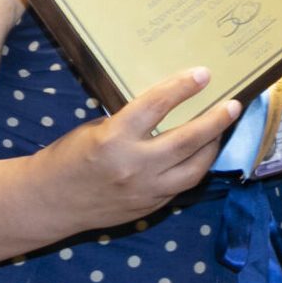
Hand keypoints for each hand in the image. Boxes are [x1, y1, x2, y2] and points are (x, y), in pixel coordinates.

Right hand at [39, 66, 236, 232]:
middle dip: (215, 121)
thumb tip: (169, 104)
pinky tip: (201, 152)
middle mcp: (133, 166)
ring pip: (193, 169)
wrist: (48, 203)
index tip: (204, 74)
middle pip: (186, 141)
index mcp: (114, 138)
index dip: (183, 87)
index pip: (157, 106)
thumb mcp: (96, 128)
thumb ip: (131, 120)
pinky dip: (194, 167)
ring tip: (222, 128)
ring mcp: (144, 192)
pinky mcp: (149, 208)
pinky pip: (181, 185)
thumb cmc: (68, 156)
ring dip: (212, 147)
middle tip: (233, 105)